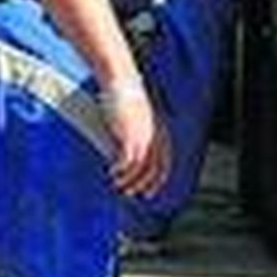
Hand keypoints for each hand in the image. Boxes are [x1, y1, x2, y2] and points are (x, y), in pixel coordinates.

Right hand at [100, 81, 170, 196]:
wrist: (121, 82)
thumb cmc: (125, 97)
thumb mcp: (136, 119)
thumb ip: (137, 135)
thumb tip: (126, 151)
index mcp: (162, 132)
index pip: (164, 164)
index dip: (157, 181)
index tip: (147, 191)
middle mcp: (156, 137)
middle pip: (154, 170)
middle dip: (143, 185)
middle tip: (131, 193)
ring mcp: (143, 138)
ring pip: (139, 169)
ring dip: (128, 181)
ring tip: (118, 185)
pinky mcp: (130, 137)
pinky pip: (127, 162)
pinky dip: (120, 171)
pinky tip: (112, 173)